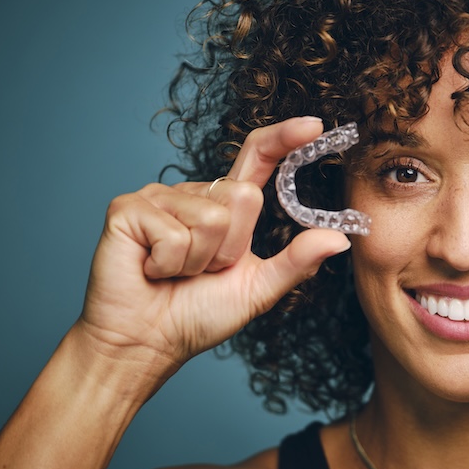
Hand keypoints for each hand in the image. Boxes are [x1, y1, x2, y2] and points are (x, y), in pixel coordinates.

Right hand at [77, 117, 349, 383]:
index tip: (314, 126)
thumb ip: (297, 262)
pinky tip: (152, 270)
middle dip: (231, 248)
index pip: (258, 159)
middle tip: (203, 270)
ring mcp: (159, 197)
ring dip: (200, 261)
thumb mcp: (258, 289)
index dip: (284, 139)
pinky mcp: (128, 209)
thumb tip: (340, 239)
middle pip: (243, 197)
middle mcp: (194, 194)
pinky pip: (174, 233)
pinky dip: (169, 264)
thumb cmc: (196, 316)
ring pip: (212, 219)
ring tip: (176, 272)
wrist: (147, 343)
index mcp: (226, 207)